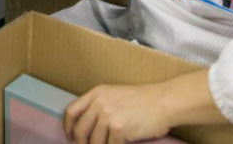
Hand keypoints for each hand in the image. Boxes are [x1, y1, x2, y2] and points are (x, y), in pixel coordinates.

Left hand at [63, 71, 225, 143]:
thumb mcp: (115, 95)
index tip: (70, 136)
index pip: (71, 111)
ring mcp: (108, 116)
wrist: (163, 102)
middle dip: (81, 143)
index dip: (68, 127)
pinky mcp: (119, 130)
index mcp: (96, 93)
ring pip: (94, 142)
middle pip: (80, 130)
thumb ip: (99, 105)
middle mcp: (99, 103)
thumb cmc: (143, 100)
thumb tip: (87, 125)